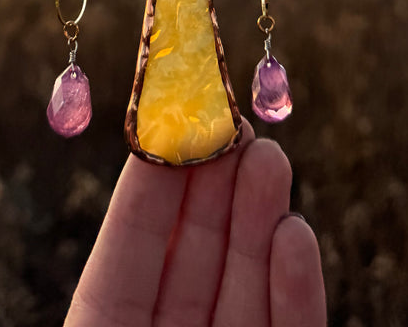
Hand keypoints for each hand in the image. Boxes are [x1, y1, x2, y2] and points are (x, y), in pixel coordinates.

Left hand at [63, 119, 324, 326]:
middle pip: (195, 256)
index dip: (153, 183)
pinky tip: (295, 232)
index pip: (130, 247)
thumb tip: (139, 172)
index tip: (172, 117)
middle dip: (217, 184)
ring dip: (260, 218)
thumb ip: (111, 271)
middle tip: (234, 121)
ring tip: (269, 155)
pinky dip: (295, 290)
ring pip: (246, 286)